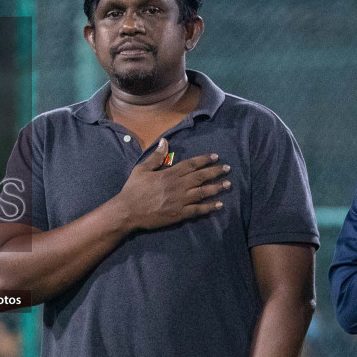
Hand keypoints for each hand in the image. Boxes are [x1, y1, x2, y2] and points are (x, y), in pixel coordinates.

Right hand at [114, 140, 228, 231]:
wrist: (128, 211)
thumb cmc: (134, 189)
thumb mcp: (142, 169)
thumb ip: (156, 157)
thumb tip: (165, 141)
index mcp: (169, 174)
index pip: (191, 164)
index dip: (205, 160)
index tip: (215, 157)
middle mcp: (178, 186)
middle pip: (201, 177)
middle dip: (215, 172)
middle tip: (227, 168)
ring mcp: (180, 201)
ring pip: (202, 193)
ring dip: (216, 188)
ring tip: (228, 184)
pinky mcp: (179, 214)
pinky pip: (197, 210)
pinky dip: (209, 207)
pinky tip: (219, 205)